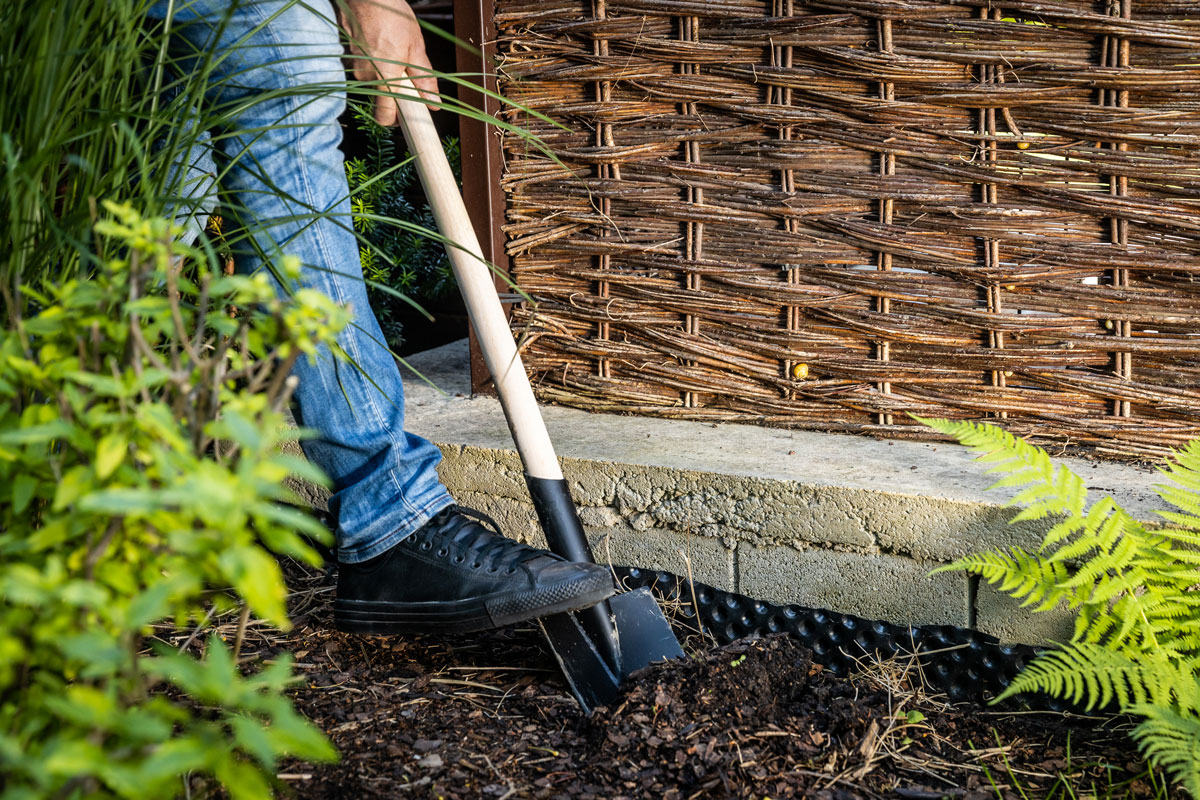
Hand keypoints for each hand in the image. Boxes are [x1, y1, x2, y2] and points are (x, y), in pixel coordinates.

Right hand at [337, 0, 437, 125]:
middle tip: (407, 77)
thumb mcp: (416, 48)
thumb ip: (424, 79)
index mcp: (383, 79)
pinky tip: (383, 48)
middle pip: (380, 100)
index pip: (384, 117)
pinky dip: (376, 65)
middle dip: (395, 94)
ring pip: (374, 83)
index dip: (397, 122)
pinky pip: (366, 69)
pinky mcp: (348, 57)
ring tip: (395, 55)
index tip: (408, 116)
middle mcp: (365, 77)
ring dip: (386, 76)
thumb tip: (433, 104)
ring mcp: (354, 67)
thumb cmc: (391, 16)